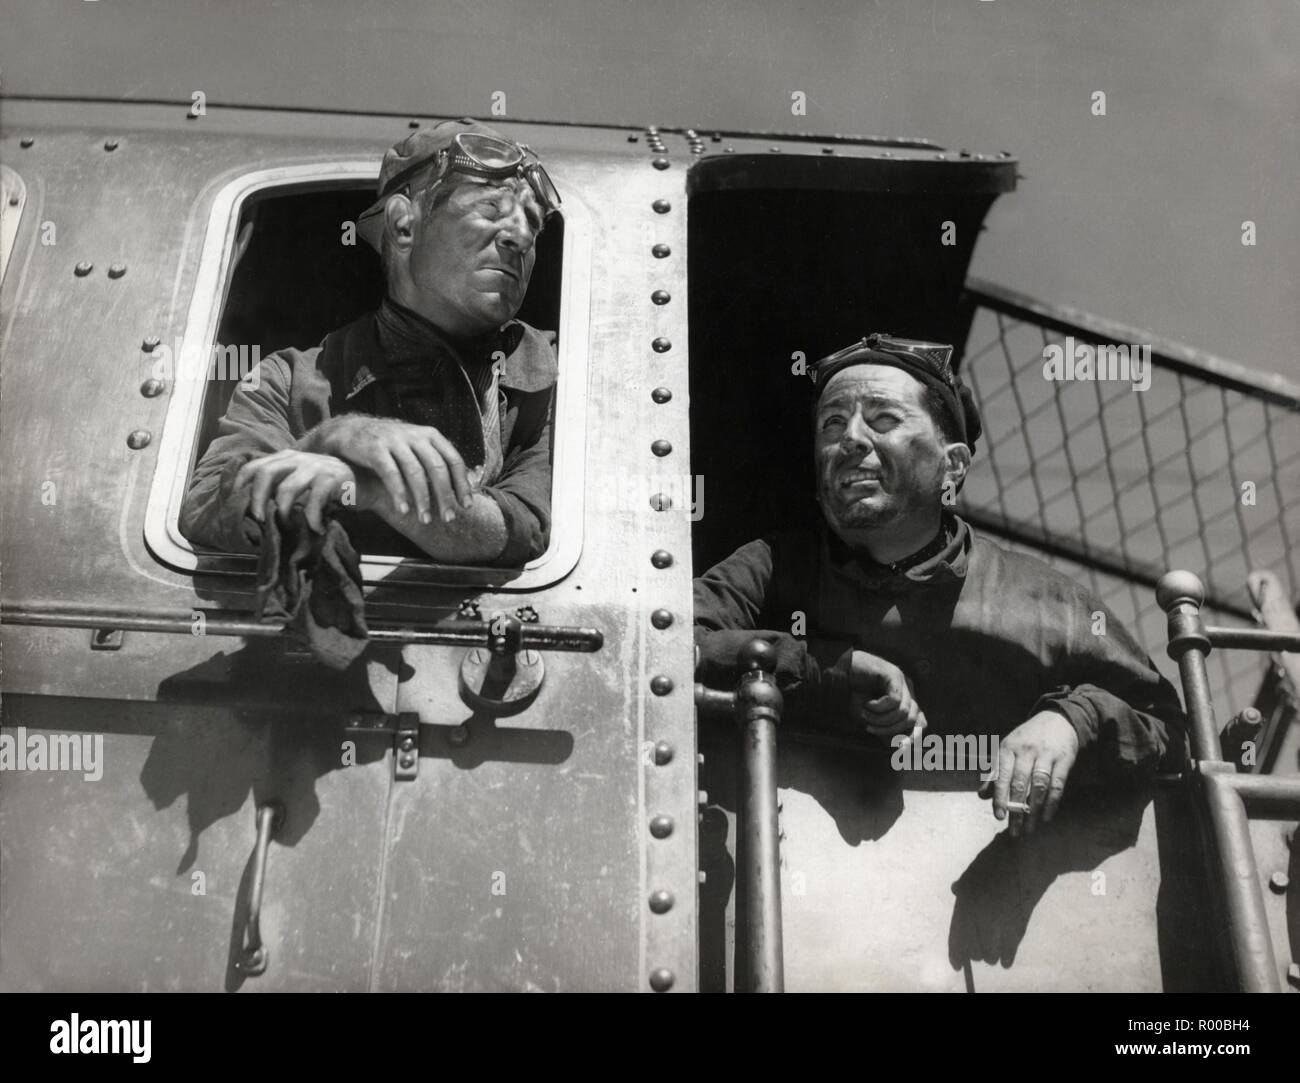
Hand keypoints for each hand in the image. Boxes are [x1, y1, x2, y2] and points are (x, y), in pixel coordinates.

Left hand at [234, 450, 357, 532]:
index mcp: (286, 457)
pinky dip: (312, 519)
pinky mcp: (333, 478)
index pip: (253, 466)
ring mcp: (316, 466)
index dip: (239, 485)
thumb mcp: (301, 482)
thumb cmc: (329, 488)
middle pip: (265, 473)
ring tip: (286, 525)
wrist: (367, 485)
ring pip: (287, 488)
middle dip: (256, 499)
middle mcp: (298, 458)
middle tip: (258, 519)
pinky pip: (314, 501)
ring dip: (282, 511)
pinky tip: (316, 528)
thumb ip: (280, 486)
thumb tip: (253, 510)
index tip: (234, 506)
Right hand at [303, 415, 471, 524]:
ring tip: (425, 520)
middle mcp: (415, 436)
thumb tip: (468, 484)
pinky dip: (399, 493)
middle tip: (449, 518)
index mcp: (430, 435)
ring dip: (422, 499)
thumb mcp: (417, 446)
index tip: (467, 506)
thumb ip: (437, 461)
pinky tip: (403, 510)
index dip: (462, 484)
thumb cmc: (391, 446)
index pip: (453, 460)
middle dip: (445, 496)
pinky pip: (391, 474)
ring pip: (415, 473)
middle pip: (437, 468)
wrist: (351, 431)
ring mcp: (395, 441)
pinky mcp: (375, 449)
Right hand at [847, 650, 926, 739]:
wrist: (839, 675)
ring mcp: (901, 681)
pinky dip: (879, 707)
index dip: (914, 736)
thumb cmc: (853, 697)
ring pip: (903, 711)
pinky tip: (867, 704)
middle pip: (912, 718)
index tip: (900, 746)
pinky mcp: (893, 674)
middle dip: (890, 729)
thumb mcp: (871, 719)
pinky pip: (894, 700)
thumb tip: (903, 746)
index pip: (920, 721)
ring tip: (865, 714)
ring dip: (881, 719)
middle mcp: (907, 690)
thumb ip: (887, 731)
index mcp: (905, 701)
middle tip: (869, 728)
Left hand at [983, 710, 1079, 835]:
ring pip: (1039, 787)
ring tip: (1029, 829)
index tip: (999, 816)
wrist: (1058, 719)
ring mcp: (1046, 755)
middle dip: (1017, 810)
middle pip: (1020, 784)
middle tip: (1014, 831)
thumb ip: (995, 772)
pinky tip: (1047, 817)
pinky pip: (1057, 785)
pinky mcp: (1064, 760)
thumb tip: (982, 795)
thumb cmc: (1027, 739)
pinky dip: (1052, 803)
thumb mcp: (1008, 749)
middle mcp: (1026, 751)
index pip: (1002, 776)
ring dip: (1034, 810)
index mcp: (1008, 748)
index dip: (1000, 797)